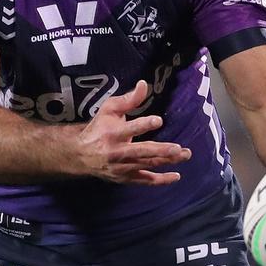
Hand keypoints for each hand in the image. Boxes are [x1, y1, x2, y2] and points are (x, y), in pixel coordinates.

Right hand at [76, 80, 191, 185]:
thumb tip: (144, 85)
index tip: (158, 121)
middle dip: (162, 150)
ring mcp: (122, 167)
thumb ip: (128, 99)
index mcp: (112, 133)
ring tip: (184, 155)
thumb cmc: (98, 128)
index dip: (144, 125)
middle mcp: (117, 152)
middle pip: (142, 152)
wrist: (80, 155)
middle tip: (179, 148)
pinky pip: (145, 180)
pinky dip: (161, 180)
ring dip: (167, 161)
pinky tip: (176, 175)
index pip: (130, 129)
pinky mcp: (125, 178)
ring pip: (147, 165)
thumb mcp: (109, 109)